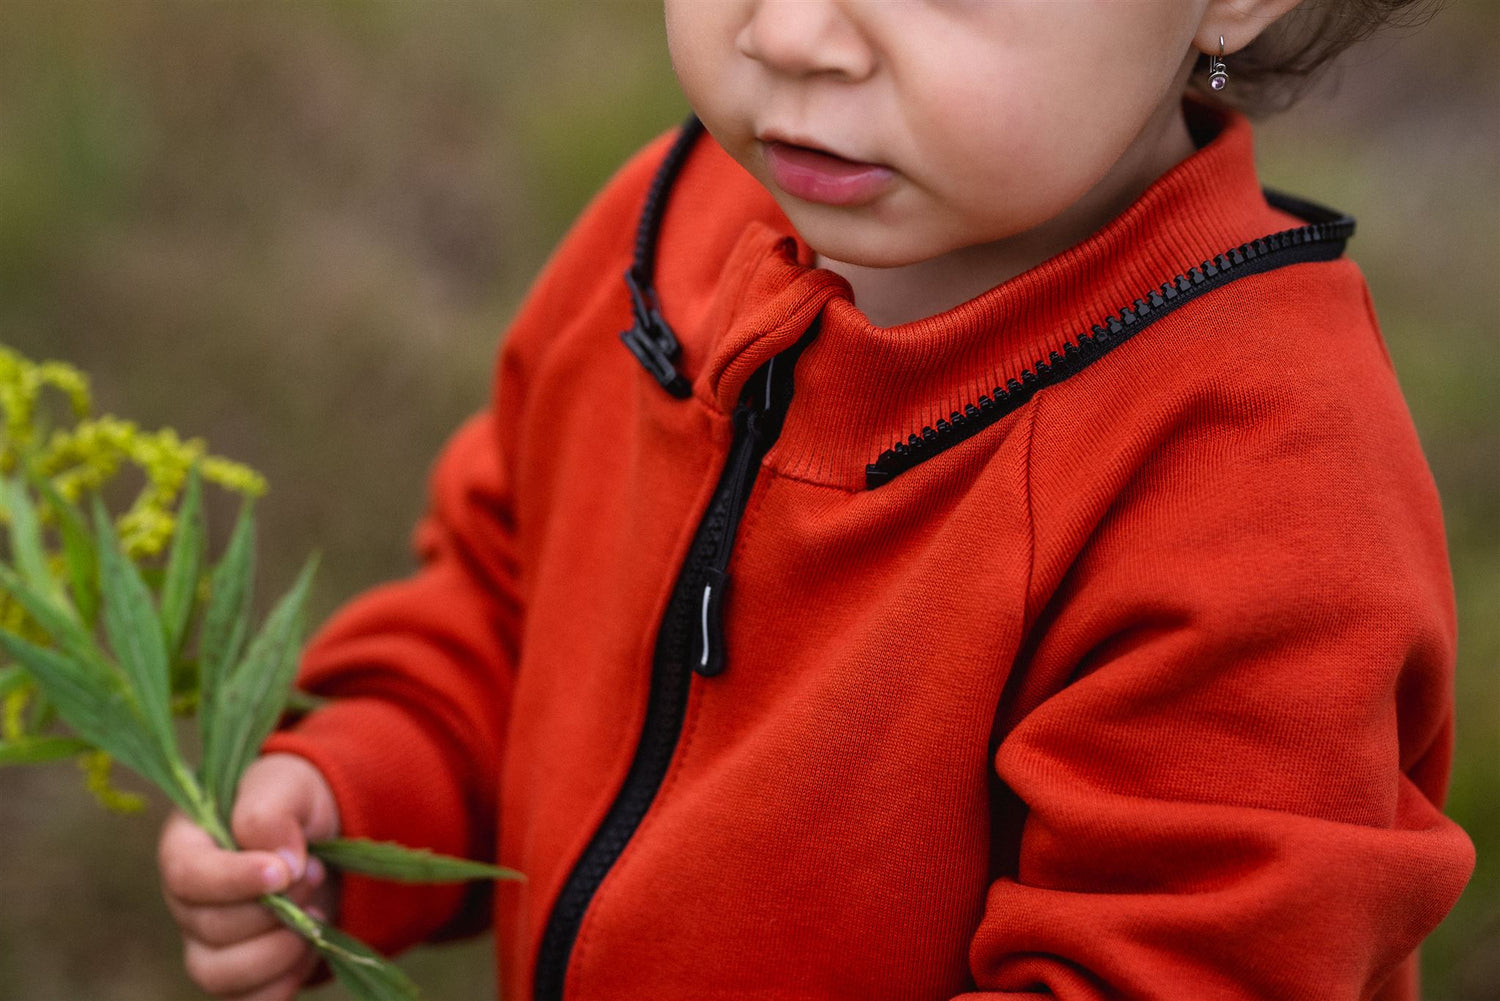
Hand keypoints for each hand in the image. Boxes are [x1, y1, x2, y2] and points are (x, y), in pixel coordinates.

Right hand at [158, 753, 340, 1000]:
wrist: (324, 833)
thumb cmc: (293, 801)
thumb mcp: (285, 785)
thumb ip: (269, 813)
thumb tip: (279, 862)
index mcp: (185, 845)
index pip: (187, 875)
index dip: (233, 880)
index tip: (283, 871)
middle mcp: (187, 901)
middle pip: (209, 927)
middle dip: (273, 907)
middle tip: (315, 873)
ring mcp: (208, 942)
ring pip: (219, 974)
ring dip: (279, 950)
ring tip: (315, 913)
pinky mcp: (240, 972)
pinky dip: (284, 983)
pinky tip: (312, 948)